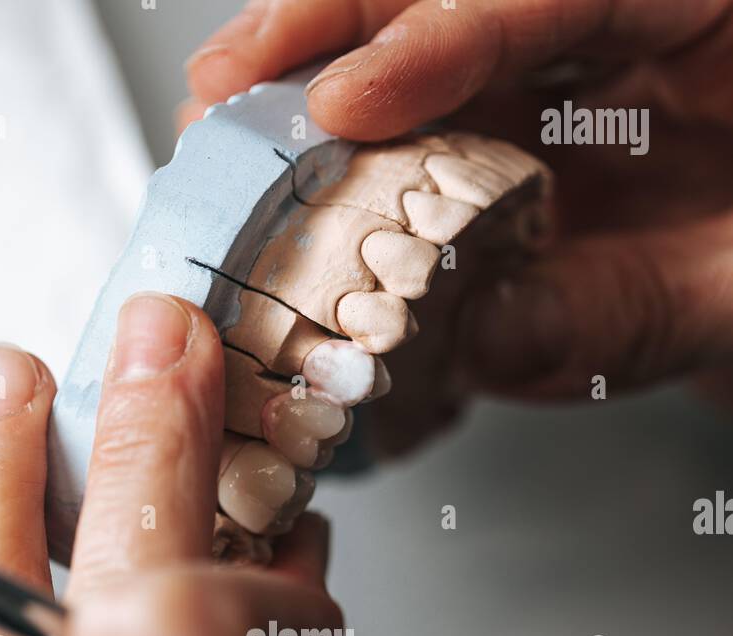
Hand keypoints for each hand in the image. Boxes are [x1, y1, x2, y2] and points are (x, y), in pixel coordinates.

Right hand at [187, 0, 732, 404]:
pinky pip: (419, 113)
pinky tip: (279, 156)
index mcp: (705, 10)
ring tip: (224, 107)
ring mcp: (558, 71)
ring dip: (309, 68)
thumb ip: (627, 313)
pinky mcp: (514, 122)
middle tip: (235, 75)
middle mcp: (617, 23)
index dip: (445, 34)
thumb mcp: (731, 295)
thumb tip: (491, 333)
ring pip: (416, 30)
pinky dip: (342, 139)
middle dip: (334, 21)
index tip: (351, 99)